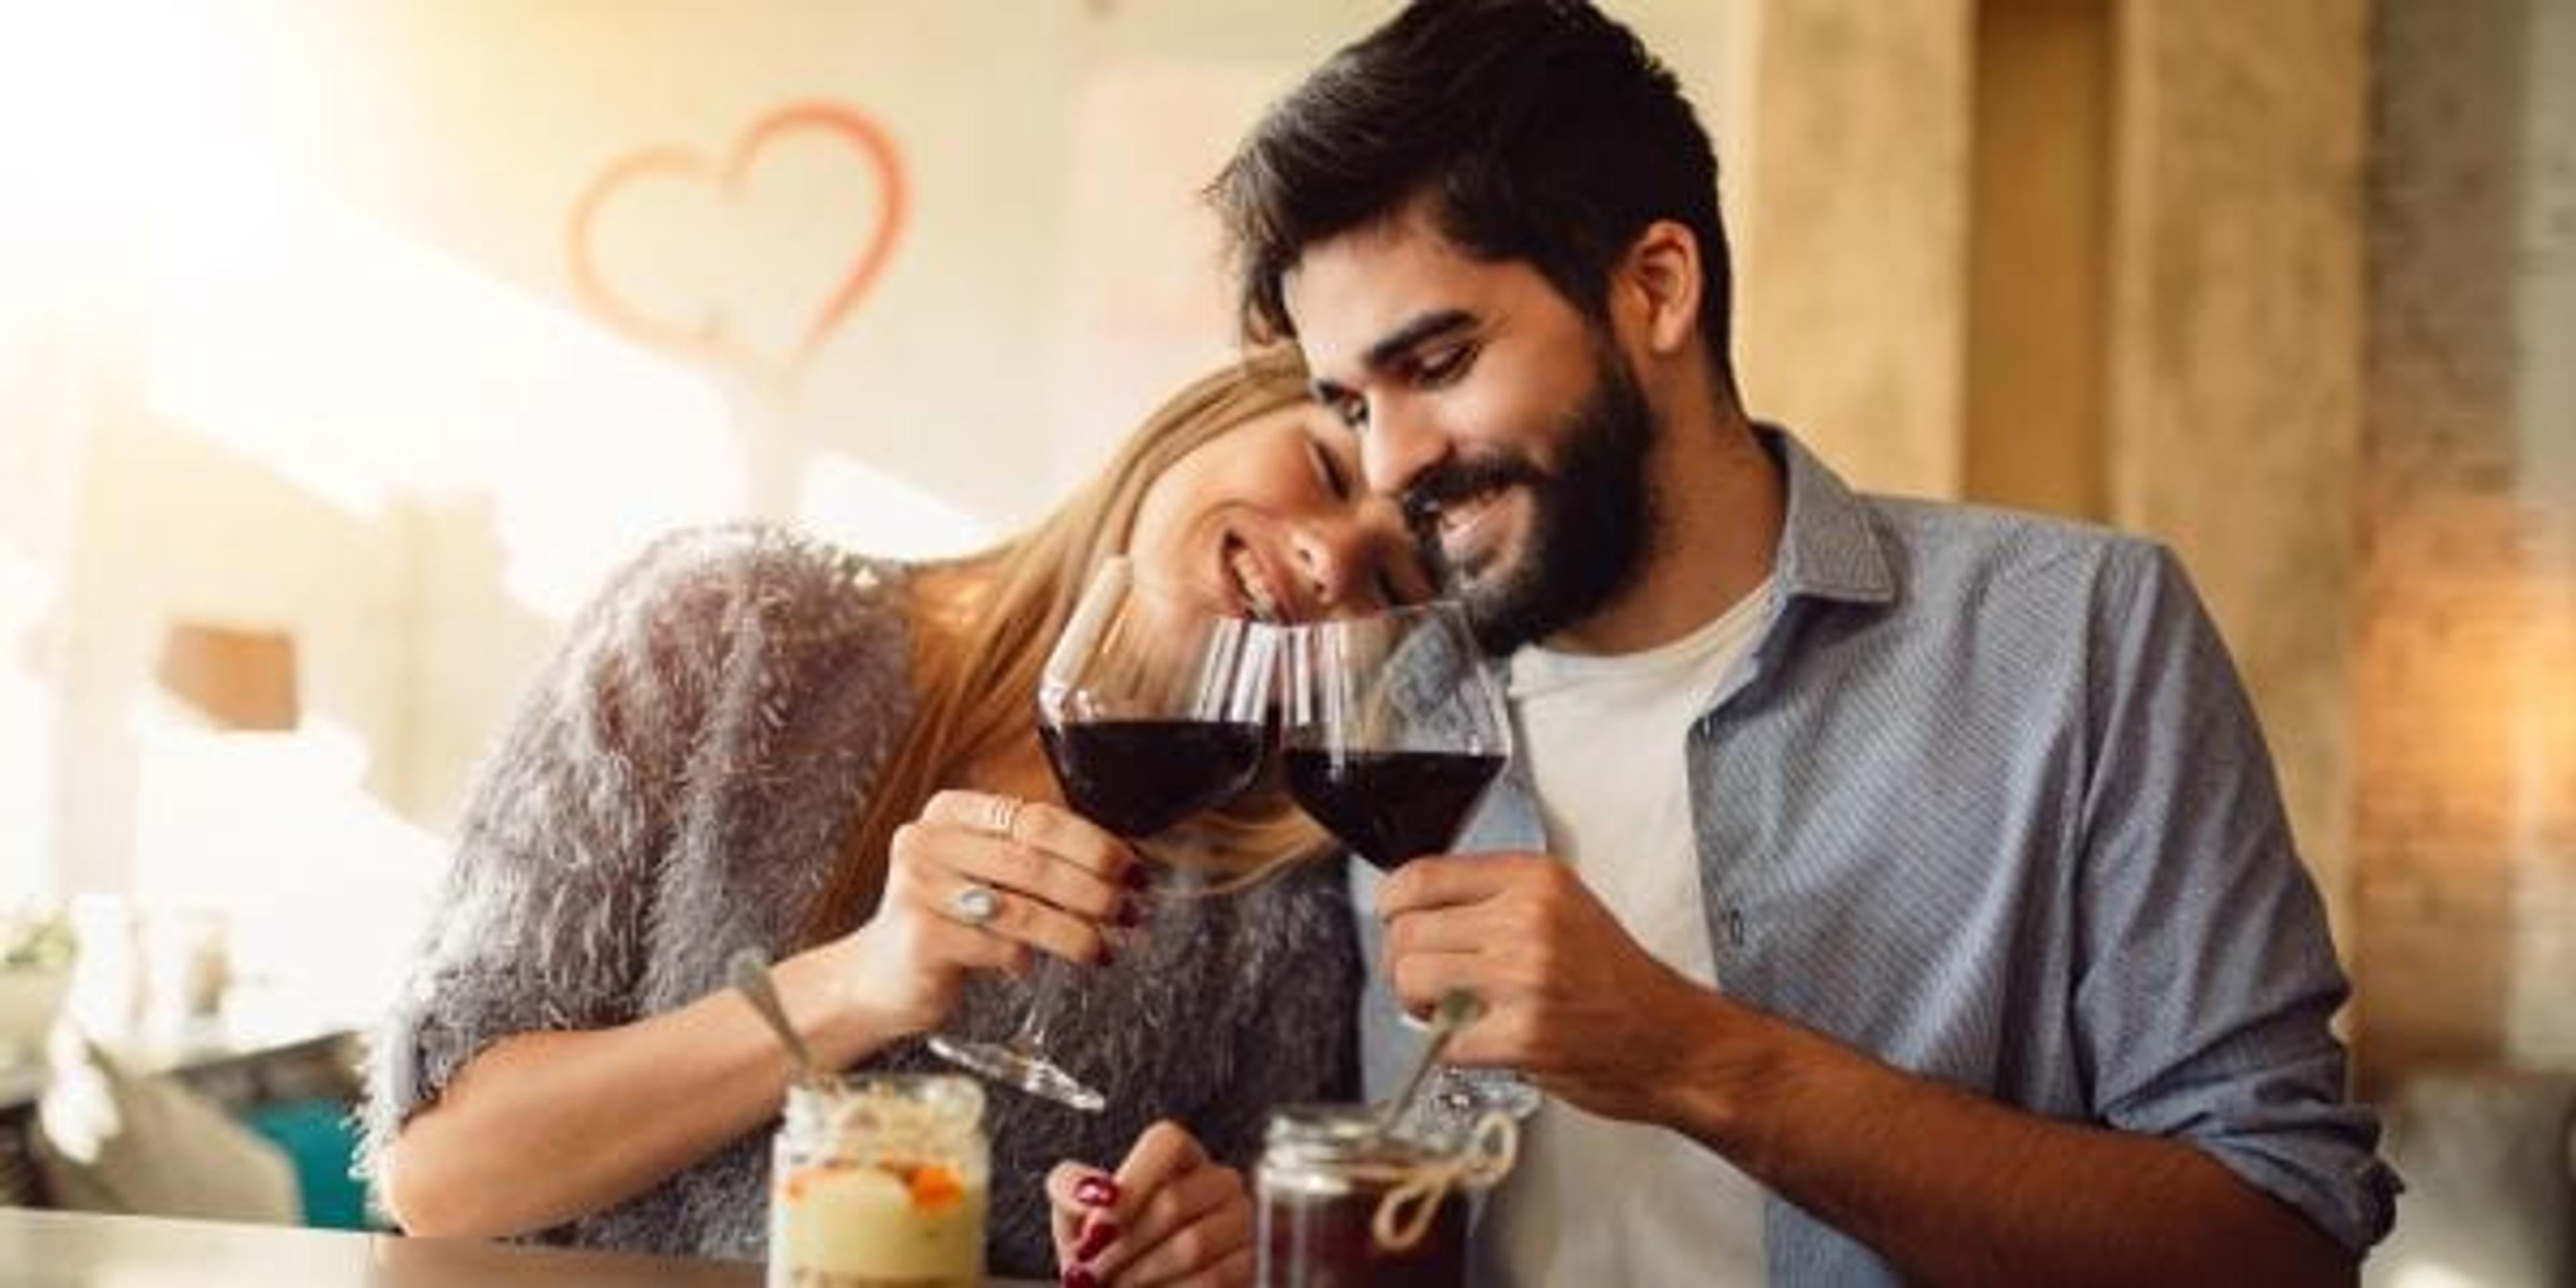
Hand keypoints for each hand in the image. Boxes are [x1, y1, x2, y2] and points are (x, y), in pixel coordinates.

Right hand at [823, 789, 1142, 1037]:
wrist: (881, 975)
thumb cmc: (946, 918)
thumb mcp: (981, 871)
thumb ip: (1032, 855)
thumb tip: (1120, 865)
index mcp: (950, 811)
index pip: (1038, 817)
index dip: (1094, 845)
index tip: (1133, 869)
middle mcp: (928, 840)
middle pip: (1035, 862)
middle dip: (1095, 890)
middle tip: (1130, 911)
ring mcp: (919, 888)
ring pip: (1022, 910)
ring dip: (1076, 932)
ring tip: (1104, 948)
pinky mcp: (920, 937)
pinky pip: (998, 947)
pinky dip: (1026, 960)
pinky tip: (1033, 967)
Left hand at [1046, 1121, 1251, 1286]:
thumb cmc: (1104, 1250)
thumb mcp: (1073, 1216)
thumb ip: (1070, 1189)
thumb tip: (1093, 1191)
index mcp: (1179, 1156)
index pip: (1167, 1142)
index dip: (1131, 1182)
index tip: (1094, 1228)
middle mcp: (1220, 1182)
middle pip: (1174, 1201)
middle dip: (1122, 1245)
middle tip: (1090, 1271)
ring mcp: (1243, 1224)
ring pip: (1192, 1246)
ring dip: (1140, 1275)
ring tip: (1115, 1287)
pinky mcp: (1253, 1266)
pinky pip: (1213, 1280)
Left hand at [1377, 852, 1720, 1121]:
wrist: (1672, 1040)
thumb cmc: (1617, 981)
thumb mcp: (1563, 909)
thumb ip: (1494, 900)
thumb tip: (1416, 911)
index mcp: (1534, 880)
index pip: (1421, 876)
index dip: (1393, 907)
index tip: (1397, 925)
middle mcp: (1527, 920)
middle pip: (1408, 931)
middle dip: (1401, 963)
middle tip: (1424, 983)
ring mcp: (1525, 977)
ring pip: (1414, 979)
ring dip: (1418, 1004)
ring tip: (1448, 1011)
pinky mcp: (1523, 1035)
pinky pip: (1444, 1039)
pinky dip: (1451, 1049)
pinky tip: (1483, 1042)